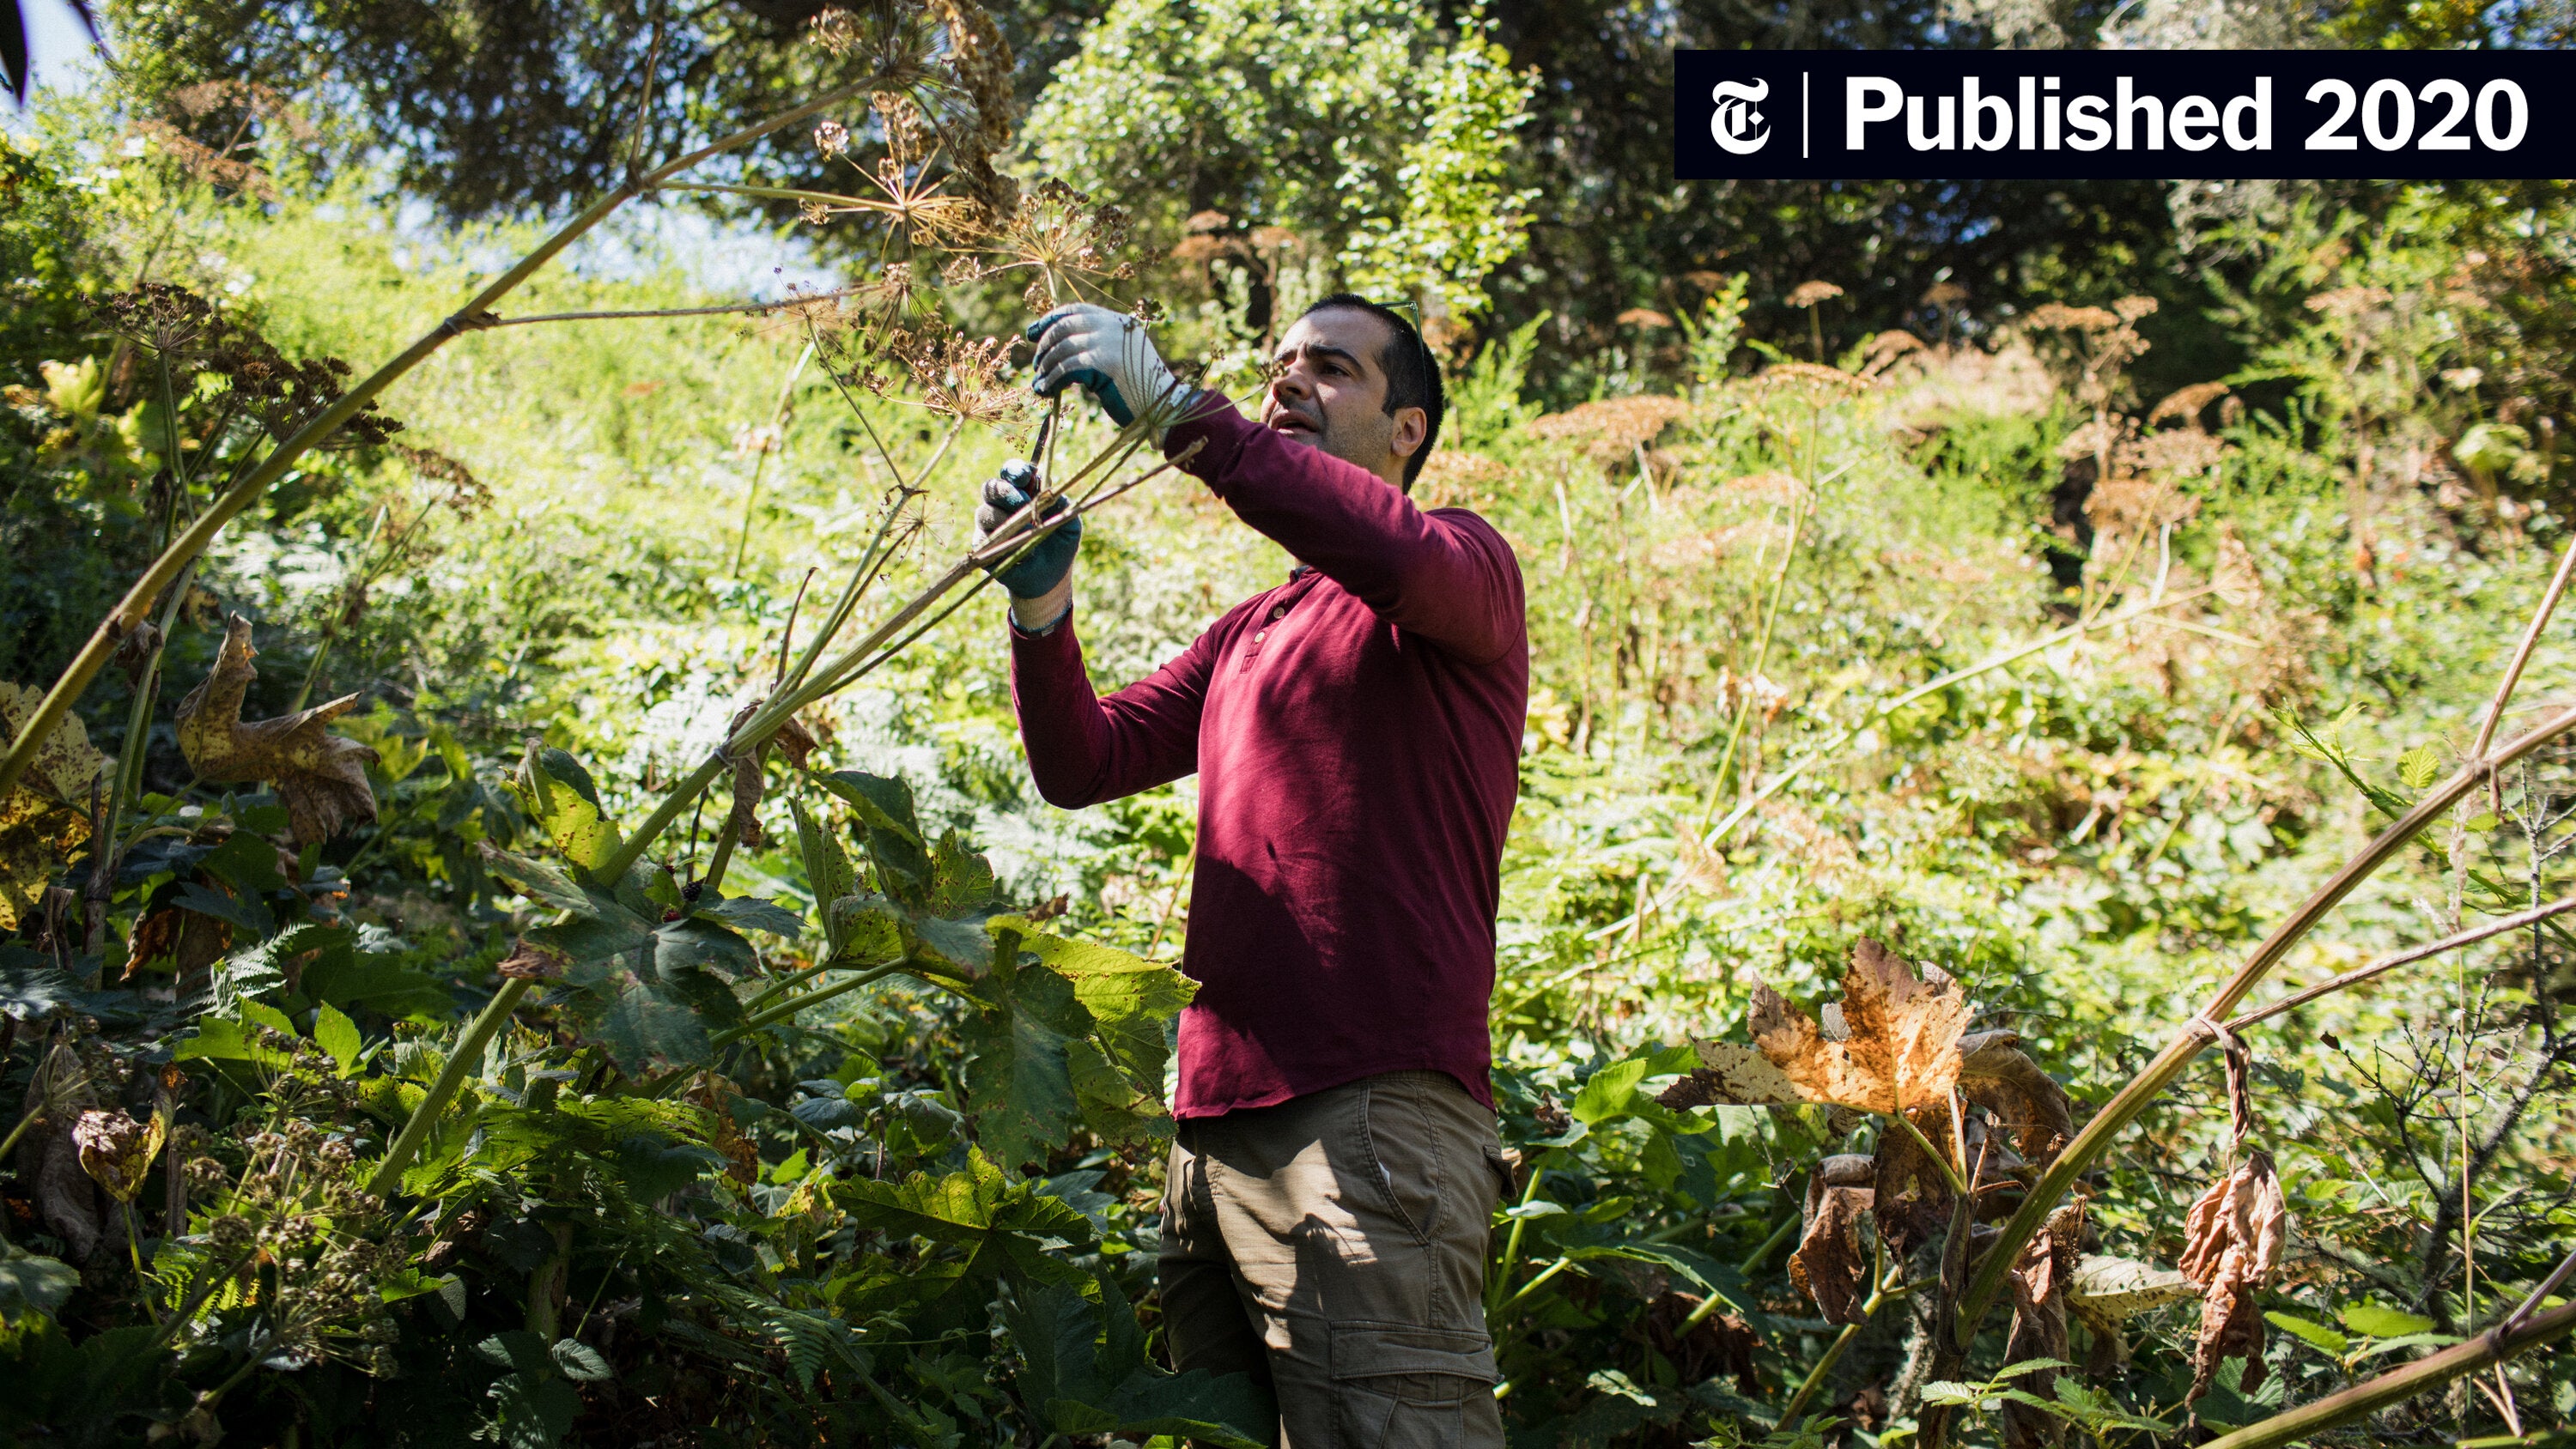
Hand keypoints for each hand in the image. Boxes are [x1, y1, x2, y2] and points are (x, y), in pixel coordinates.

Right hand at [973, 459, 1080, 603]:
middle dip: (1005, 492)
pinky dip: (1004, 545)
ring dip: (1005, 520)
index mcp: (1022, 492)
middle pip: (991, 488)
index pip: (1012, 472)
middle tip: (1022, 502)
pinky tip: (1023, 553)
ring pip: (984, 513)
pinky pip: (983, 540)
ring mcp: (990, 526)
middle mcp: (1001, 505)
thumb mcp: (1069, 523)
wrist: (1051, 578)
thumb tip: (1047, 488)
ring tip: (1029, 532)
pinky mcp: (983, 548)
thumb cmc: (1061, 544)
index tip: (1026, 477)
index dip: (1015, 471)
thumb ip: (1060, 503)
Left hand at [1027, 303, 1191, 439]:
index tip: (1032, 334)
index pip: (1076, 310)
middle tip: (1035, 366)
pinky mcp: (1104, 363)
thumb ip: (1097, 346)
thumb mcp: (1120, 358)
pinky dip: (1052, 380)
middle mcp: (1114, 326)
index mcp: (1118, 322)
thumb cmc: (1141, 391)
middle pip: (1064, 327)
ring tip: (1039, 384)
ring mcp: (1110, 342)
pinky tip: (1048, 390)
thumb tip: (1057, 348)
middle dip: (1044, 346)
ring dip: (1045, 368)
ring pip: (1062, 349)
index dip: (1050, 320)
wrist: (1165, 410)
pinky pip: (1067, 368)